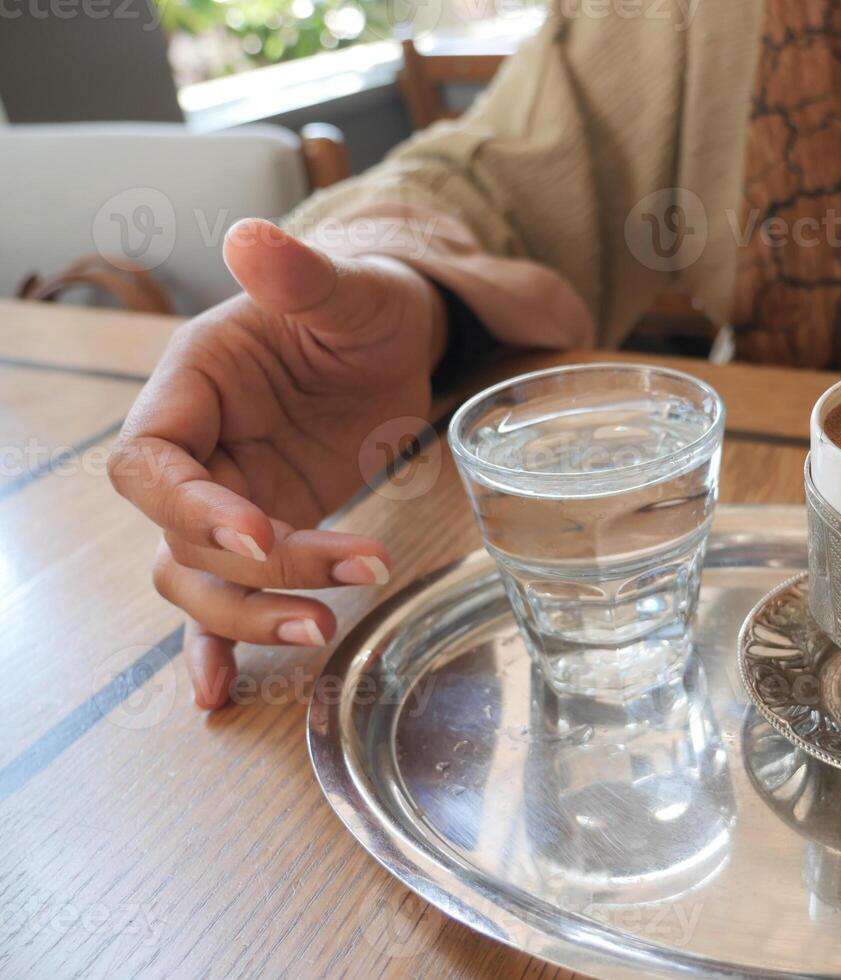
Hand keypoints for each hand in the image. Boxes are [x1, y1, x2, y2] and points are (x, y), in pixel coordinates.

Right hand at [111, 218, 464, 709]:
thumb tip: (252, 238)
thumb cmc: (364, 306)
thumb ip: (300, 276)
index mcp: (192, 386)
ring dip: (253, 612)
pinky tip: (221, 694)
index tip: (258, 532)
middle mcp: (196, 450)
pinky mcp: (264, 535)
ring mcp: (227, 499)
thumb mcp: (346, 290)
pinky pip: (224, 599)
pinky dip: (221, 645)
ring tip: (330, 624)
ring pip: (200, 580)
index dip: (188, 506)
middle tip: (340, 580)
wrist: (396, 340)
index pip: (150, 460)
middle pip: (177, 537)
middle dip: (252, 571)